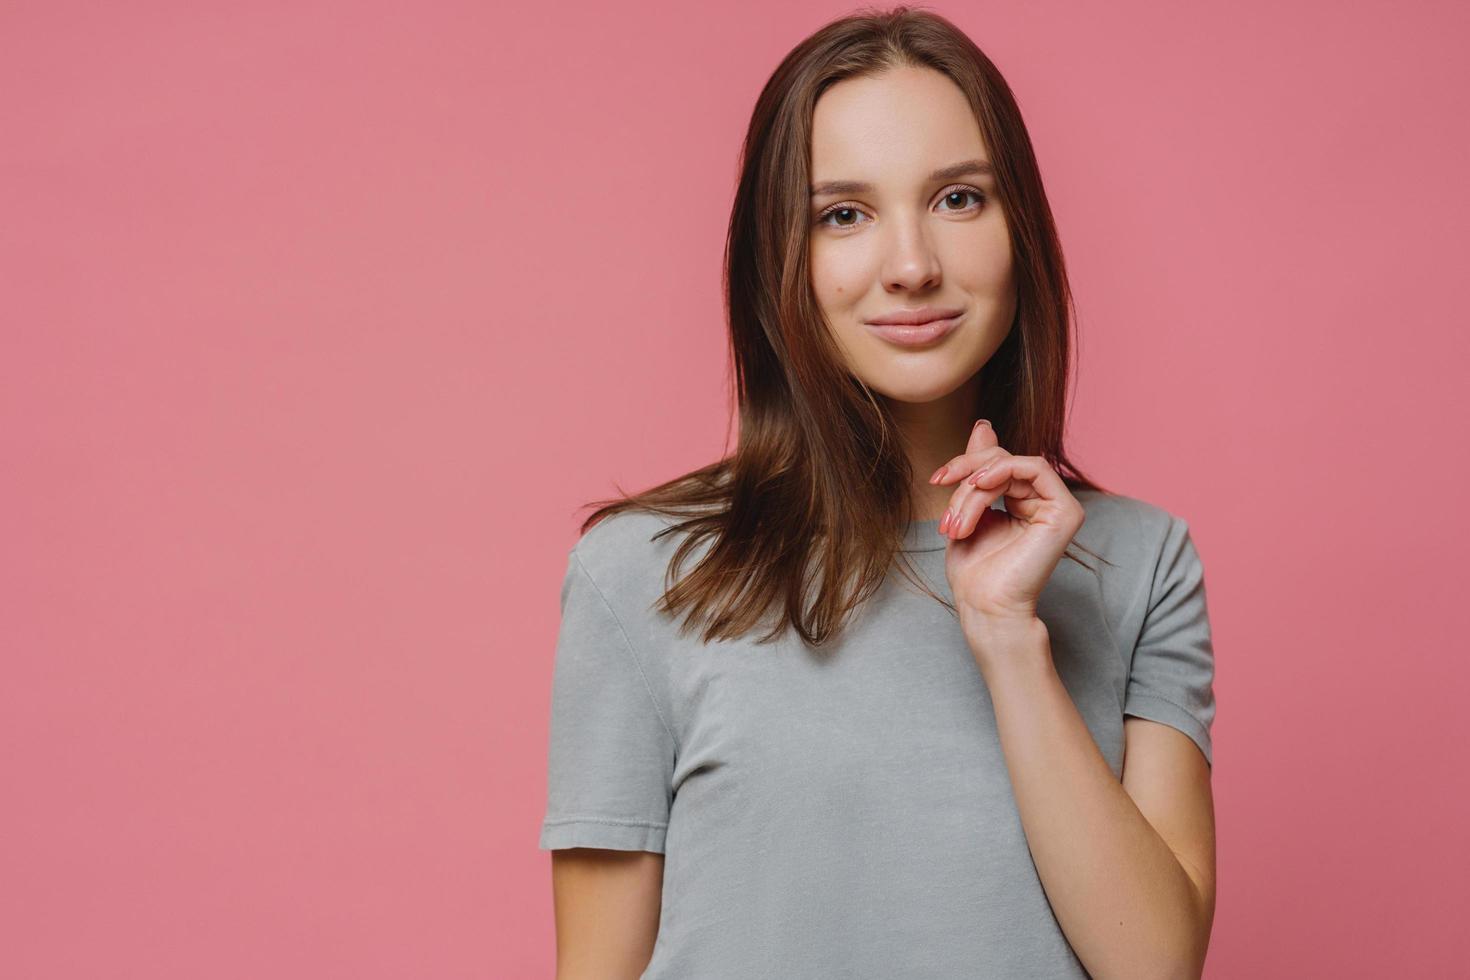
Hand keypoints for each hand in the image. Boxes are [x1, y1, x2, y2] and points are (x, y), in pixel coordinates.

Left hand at [929, 419, 1085, 634]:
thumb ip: (977, 469)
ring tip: (957, 520)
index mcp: (1021, 500)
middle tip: (944, 498)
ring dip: (974, 488)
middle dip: (965, 475)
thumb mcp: (966, 509)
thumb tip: (984, 423)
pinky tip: (980, 486)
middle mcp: (1042, 501)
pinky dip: (1001, 472)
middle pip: (1001, 460)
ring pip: (1010, 465)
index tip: (936, 479)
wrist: (985, 608)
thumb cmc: (974, 571)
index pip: (995, 463)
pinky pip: (1033, 468)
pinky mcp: (1066, 512)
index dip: (964, 464)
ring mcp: (1057, 506)